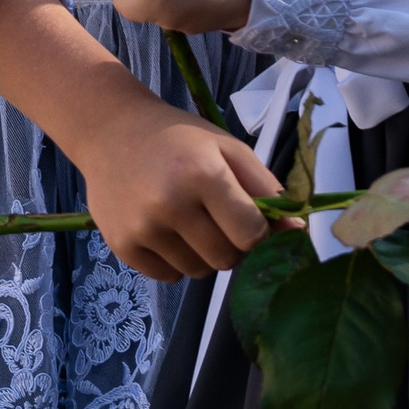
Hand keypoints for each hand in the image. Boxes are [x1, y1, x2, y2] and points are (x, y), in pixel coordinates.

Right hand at [71, 95, 278, 280]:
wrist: (110, 131)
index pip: (251, 234)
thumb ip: (266, 188)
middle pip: (226, 259)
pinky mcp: (122, 246)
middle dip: (230, 244)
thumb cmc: (177, 138)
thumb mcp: (226, 148)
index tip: (247, 218)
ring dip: (202, 253)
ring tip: (186, 219)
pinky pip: (169, 277)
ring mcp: (142, 228)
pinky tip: (163, 228)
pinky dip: (174, 260)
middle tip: (214, 216)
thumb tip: (297, 232)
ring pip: (198, 272)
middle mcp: (170, 203)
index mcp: (201, 173)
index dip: (256, 231)